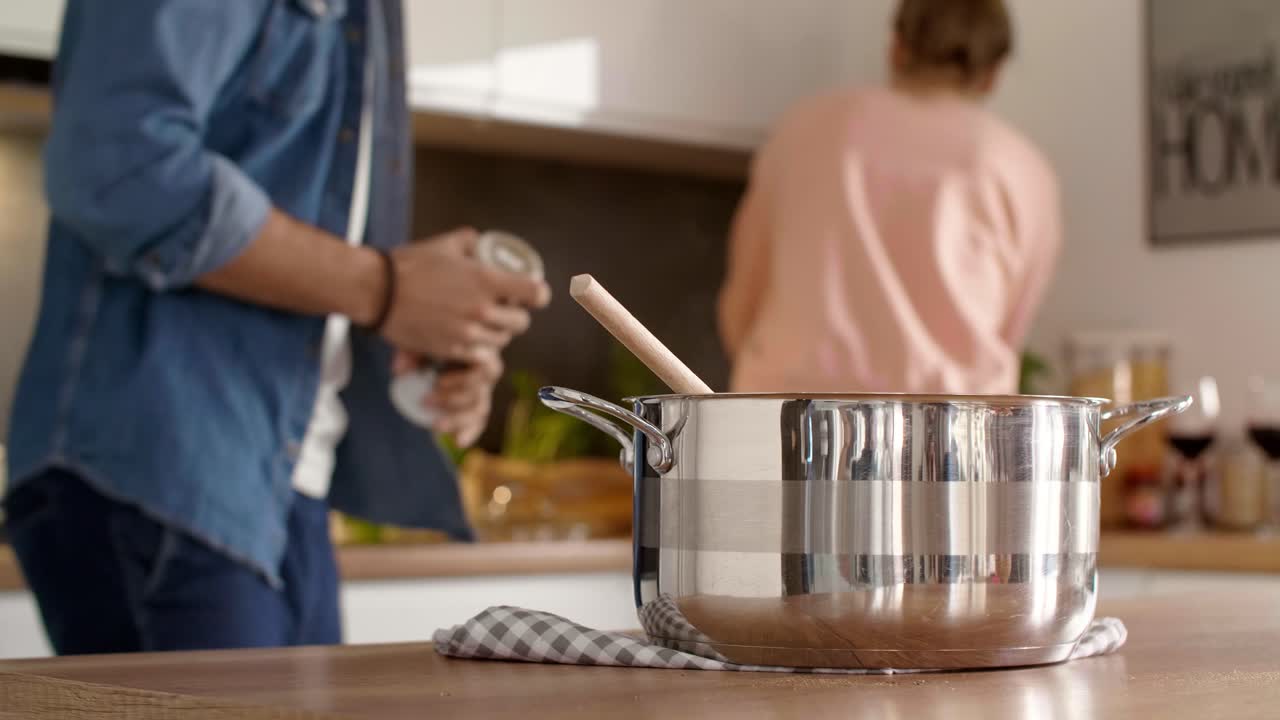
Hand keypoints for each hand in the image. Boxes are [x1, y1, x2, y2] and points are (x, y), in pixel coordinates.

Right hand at [380, 228, 550, 362]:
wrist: (375, 292)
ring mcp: (468, 333)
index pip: (536, 294)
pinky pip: (481, 356)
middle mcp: (482, 309)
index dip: (536, 294)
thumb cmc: (408, 264)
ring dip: (498, 333)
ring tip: (485, 324)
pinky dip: (480, 350)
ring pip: (502, 341)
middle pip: (522, 322)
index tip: (530, 294)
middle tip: (504, 309)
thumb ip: (469, 241)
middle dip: (516, 315)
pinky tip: (471, 340)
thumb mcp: (444, 244)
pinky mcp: (452, 351)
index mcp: (486, 280)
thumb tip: (481, 242)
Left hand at [393, 348, 502, 446]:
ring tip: (436, 425)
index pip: (483, 369)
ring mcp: (482, 390)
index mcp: (479, 352)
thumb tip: (399, 371)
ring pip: (480, 410)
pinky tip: (458, 442)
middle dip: (453, 400)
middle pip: (480, 393)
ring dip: (458, 419)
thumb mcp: (420, 340)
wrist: (435, 338)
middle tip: (426, 401)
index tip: (437, 382)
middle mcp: (486, 372)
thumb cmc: (430, 337)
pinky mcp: (476, 405)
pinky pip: (479, 421)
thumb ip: (411, 352)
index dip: (462, 380)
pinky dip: (470, 432)